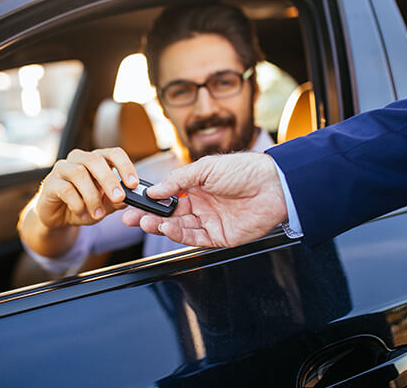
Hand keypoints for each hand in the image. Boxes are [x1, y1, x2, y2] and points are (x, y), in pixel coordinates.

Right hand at [35, 147, 137, 227]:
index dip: (125, 166)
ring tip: (99, 214)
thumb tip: (129, 198)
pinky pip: (65, 189)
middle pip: (95, 160)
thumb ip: (117, 200)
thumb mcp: (105, 205)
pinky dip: (77, 204)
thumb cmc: (84, 205)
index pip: (113, 153)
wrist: (59, 218)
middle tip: (119, 198)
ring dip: (92, 196)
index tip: (133, 184)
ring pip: (79, 173)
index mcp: (96, 160)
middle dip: (109, 180)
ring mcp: (62, 169)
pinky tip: (82, 214)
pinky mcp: (49, 183)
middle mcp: (78, 159)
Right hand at [122, 152, 287, 246]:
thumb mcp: (206, 168)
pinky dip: (178, 235)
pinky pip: (194, 238)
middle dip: (149, 216)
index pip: (168, 196)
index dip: (151, 200)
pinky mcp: (220, 237)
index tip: (134, 202)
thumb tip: (155, 190)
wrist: (274, 186)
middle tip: (132, 217)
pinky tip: (167, 228)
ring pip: (179, 227)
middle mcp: (202, 205)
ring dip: (161, 225)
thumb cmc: (244, 170)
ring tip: (146, 222)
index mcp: (198, 187)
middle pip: (170, 214)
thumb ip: (178, 180)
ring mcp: (210, 221)